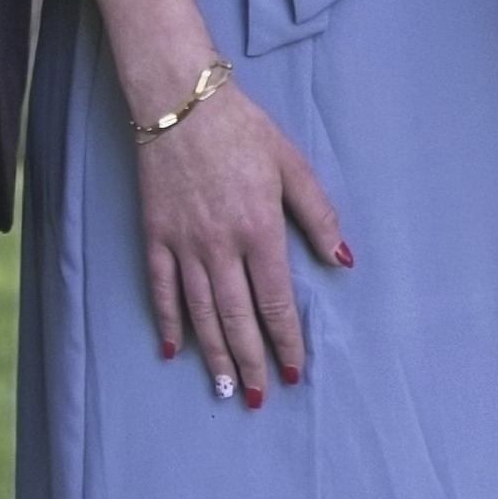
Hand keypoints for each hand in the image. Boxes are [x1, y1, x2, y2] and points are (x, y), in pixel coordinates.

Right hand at [134, 66, 351, 402]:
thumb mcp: (292, 165)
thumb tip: (342, 261)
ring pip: (200, 312)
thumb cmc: (243, 130)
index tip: (294, 373)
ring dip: (214, 354)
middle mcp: (221, 245)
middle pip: (237, 317)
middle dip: (251, 362)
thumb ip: (318, 216)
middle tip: (260, 397)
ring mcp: (184, 243)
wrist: (179, 100)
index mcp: (260, 229)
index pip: (275, 301)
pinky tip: (174, 351)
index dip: (286, 341)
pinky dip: (168, 322)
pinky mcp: (154, 235)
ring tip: (225, 388)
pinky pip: (161, 289)